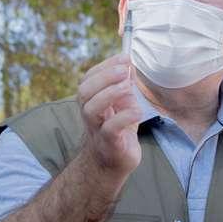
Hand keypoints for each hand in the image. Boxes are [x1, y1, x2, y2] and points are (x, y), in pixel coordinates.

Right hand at [76, 53, 142, 177]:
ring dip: (110, 94)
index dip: (105, 66)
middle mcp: (90, 113)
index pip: (89, 78)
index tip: (124, 57)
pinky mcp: (109, 144)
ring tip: (129, 87)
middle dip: (104, 77)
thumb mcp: (123, 104)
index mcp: (91, 100)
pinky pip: (110, 129)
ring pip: (92, 109)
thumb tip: (130, 64)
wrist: (112, 164)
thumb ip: (125, 85)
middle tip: (125, 70)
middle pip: (85, 91)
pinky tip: (138, 111)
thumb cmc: (118, 129)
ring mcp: (97, 129)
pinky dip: (124, 117)